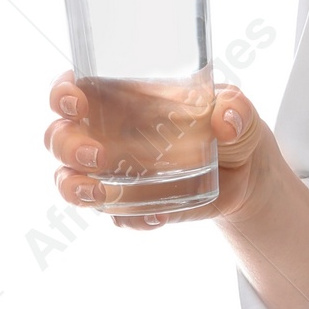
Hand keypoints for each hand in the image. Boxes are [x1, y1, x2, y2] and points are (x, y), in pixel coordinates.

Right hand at [44, 75, 275, 229]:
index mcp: (123, 99)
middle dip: (66, 146)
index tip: (74, 103)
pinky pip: (115, 215)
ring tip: (100, 196)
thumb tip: (226, 121)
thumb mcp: (240, 110)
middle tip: (98, 156)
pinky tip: (157, 216)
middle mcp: (107, 134)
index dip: (61, 94)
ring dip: (74, 188)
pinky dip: (129, 218)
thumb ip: (236, 108)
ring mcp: (114, 172)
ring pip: (69, 179)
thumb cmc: (233, 126)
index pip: (73, 90)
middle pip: (59, 136)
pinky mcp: (132, 203)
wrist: (250, 174)